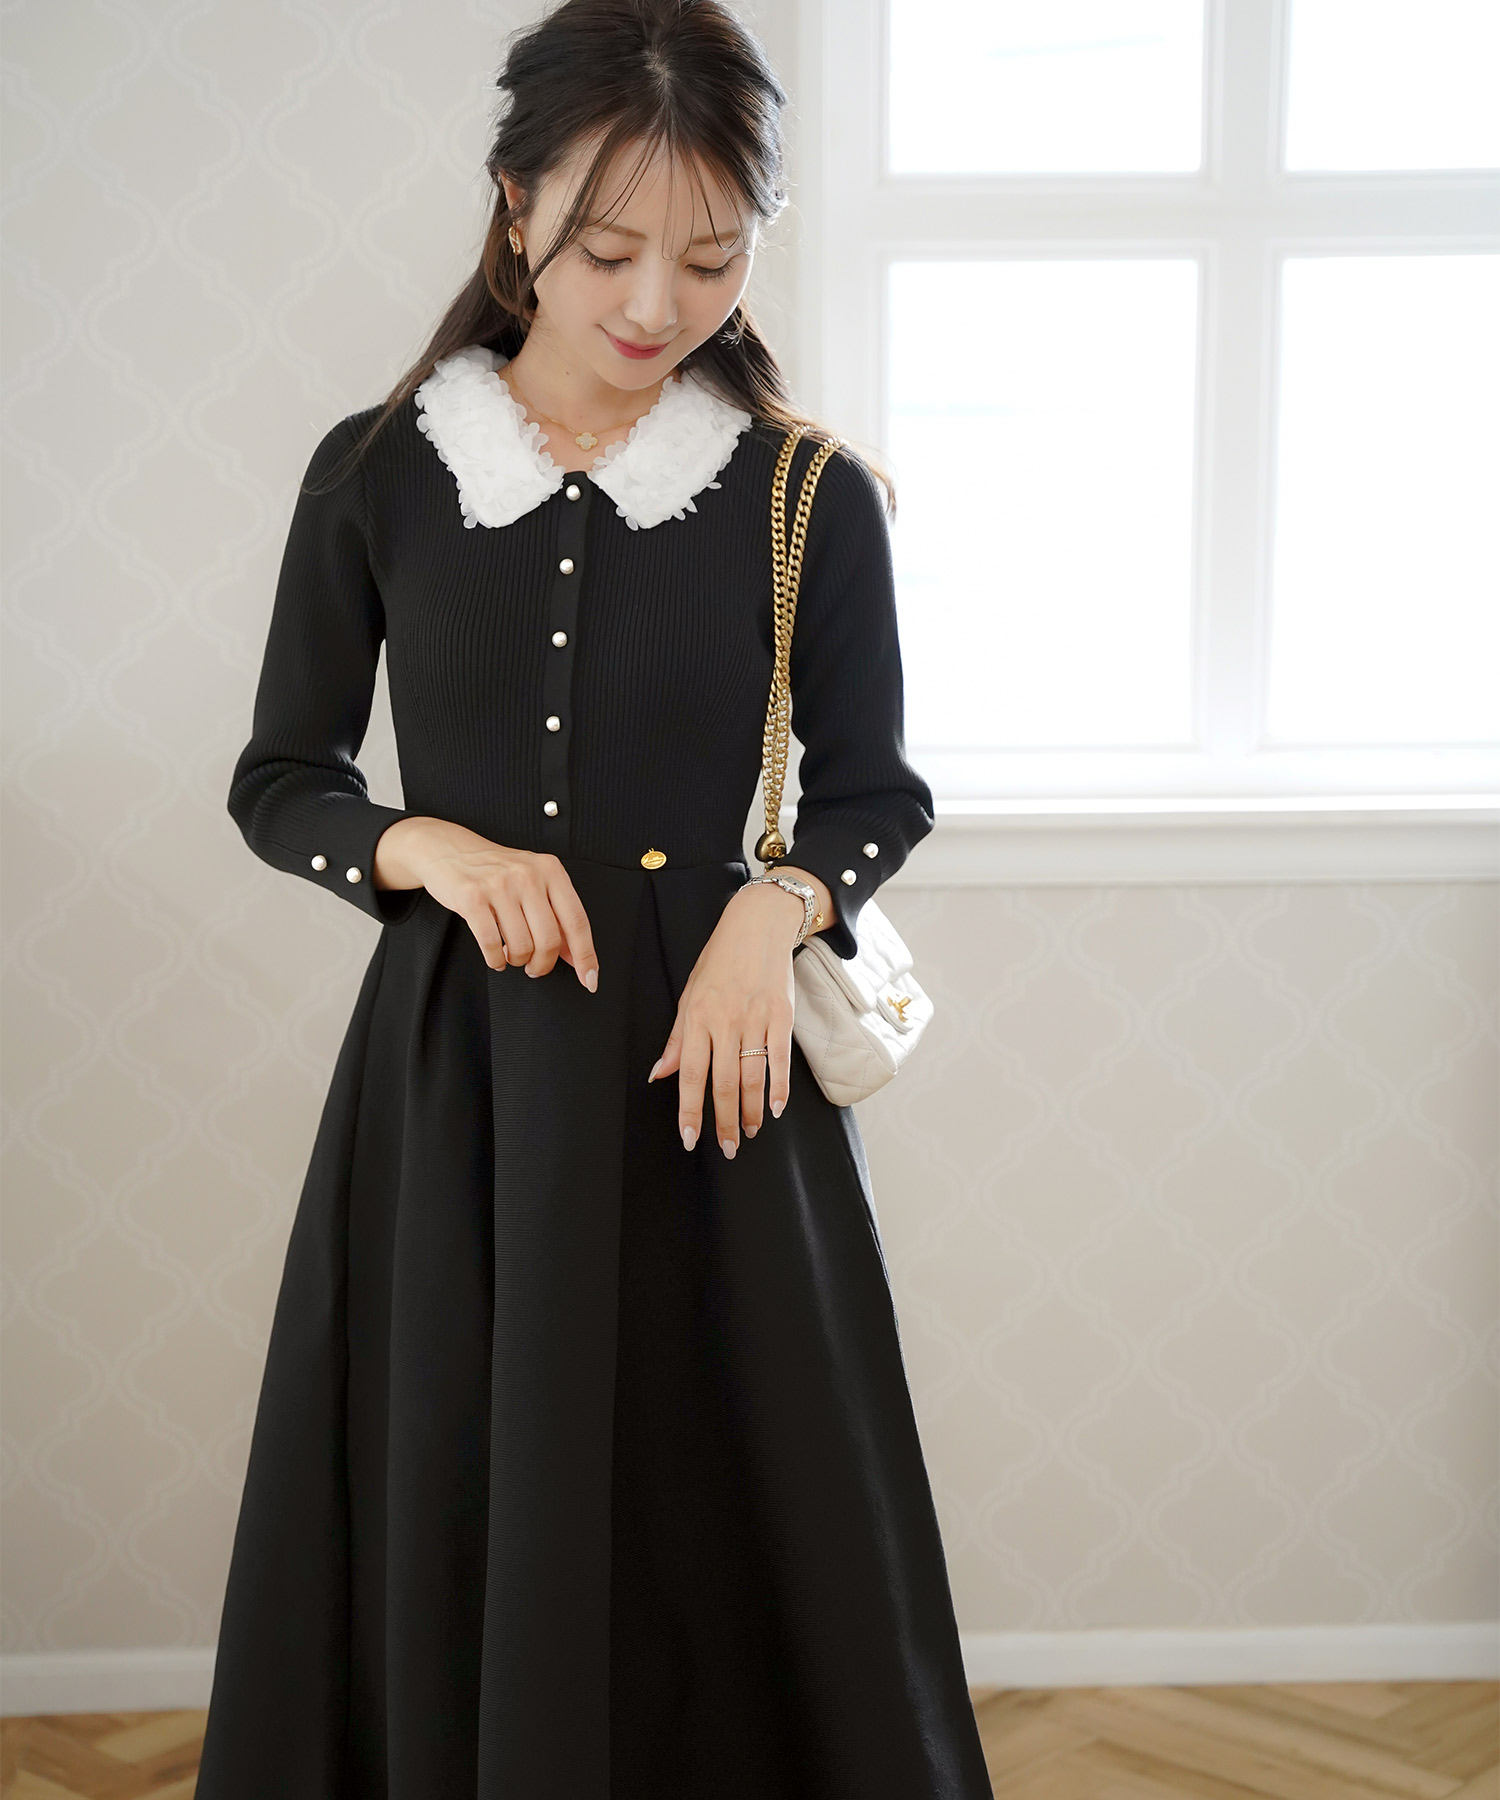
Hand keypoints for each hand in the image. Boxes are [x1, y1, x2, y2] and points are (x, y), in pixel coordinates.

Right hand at [373, 816, 598, 989]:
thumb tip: (576, 956)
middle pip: (550, 939)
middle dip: (543, 964)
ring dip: (516, 961)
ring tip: (510, 955)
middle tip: (535, 967)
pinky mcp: (472, 897)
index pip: (577, 921)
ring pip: (521, 946)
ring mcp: (499, 885)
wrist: (448, 849)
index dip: (585, 956)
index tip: (590, 979)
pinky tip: (495, 956)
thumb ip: (556, 915)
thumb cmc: (495, 870)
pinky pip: (491, 945)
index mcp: (550, 870)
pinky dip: (495, 960)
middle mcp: (528, 875)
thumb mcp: (533, 882)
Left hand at [647, 868, 830, 1157]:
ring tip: (749, 1132)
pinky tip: (775, 1109)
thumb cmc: (719, 961)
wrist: (757, 926)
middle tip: (727, 1148)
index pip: (690, 1074)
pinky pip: (780, 1059)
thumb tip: (658, 1074)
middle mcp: (725, 1021)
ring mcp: (755, 1018)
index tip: (689, 1138)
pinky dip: (779, 1087)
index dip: (689, 1110)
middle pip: (723, 1082)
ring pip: (752, 1076)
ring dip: (751, 1111)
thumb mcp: (688, 995)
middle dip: (724, 1121)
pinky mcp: (782, 1015)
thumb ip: (676, 1039)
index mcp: (697, 1017)